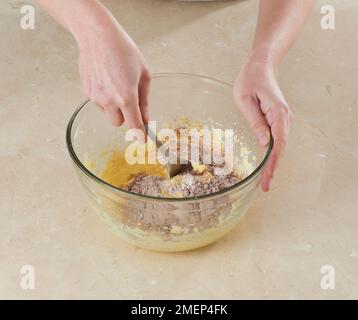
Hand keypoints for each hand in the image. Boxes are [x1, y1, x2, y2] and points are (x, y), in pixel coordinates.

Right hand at [77, 18, 150, 130]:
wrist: (97, 35)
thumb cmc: (123, 50)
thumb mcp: (143, 74)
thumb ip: (145, 100)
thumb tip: (146, 118)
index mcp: (126, 97)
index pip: (134, 124)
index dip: (140, 135)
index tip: (143, 142)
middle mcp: (109, 100)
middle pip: (118, 123)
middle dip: (125, 117)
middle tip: (129, 101)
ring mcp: (95, 97)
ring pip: (107, 113)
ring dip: (114, 108)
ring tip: (116, 85)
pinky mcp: (86, 91)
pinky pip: (98, 103)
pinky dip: (104, 98)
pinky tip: (106, 80)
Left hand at [234, 56, 291, 191]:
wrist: (261, 67)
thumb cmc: (250, 81)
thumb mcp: (246, 100)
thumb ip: (256, 121)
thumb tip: (264, 143)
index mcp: (278, 113)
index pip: (277, 143)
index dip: (272, 162)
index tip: (267, 178)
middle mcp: (285, 118)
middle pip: (281, 148)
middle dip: (273, 168)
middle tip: (265, 187)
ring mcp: (283, 120)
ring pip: (280, 146)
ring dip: (273, 163)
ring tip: (266, 181)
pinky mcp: (278, 121)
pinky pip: (277, 141)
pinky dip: (273, 154)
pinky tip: (268, 165)